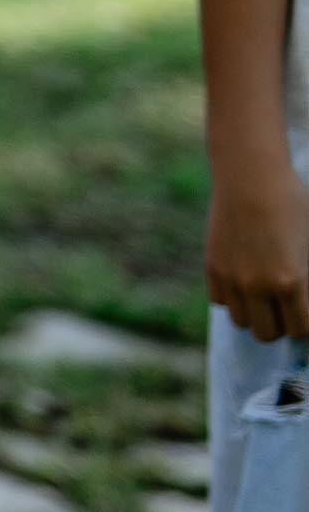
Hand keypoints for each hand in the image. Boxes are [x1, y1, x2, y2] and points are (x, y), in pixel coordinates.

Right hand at [207, 160, 308, 342]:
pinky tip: (244, 281)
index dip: (307, 324)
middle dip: (281, 325)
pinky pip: (220, 301)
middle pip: (268, 334)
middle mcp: (256, 286)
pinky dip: (233, 298)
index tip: (307, 311)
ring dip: (255, 315)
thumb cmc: (293, 204)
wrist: (250, 177)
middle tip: (288, 307)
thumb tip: (304, 295)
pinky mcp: (212, 266)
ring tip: (265, 296)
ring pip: (241, 321)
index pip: (300, 329)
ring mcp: (230, 277)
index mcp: (290, 282)